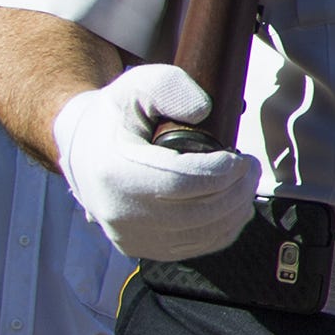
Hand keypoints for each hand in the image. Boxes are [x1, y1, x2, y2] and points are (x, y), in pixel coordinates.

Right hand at [49, 65, 260, 261]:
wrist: (83, 148)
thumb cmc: (116, 116)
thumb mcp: (137, 85)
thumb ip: (170, 88)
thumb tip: (202, 111)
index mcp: (114, 172)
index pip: (180, 183)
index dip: (220, 173)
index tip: (240, 158)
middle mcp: (118, 212)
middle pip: (196, 214)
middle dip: (236, 191)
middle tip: (251, 169)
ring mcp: (128, 235)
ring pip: (199, 235)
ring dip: (234, 211)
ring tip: (244, 184)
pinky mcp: (138, 248)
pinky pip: (192, 249)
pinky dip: (222, 230)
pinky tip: (232, 208)